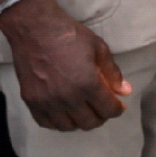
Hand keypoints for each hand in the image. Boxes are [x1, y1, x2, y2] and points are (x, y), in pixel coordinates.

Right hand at [0, 0, 131, 131]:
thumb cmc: (70, 35)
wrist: (36, 29)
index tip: (119, 106)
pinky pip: (46, 123)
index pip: (107, 109)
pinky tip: (65, 114)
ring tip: (85, 112)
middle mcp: (67, 97)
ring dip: (80, 122)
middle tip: (103, 109)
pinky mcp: (30, 101)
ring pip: (68, 126)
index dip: (116, 110)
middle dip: (101, 117)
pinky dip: (59, 122)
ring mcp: (46, 101)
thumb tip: (125, 91)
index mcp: (87, 83)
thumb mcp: (99, 48)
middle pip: (89, 122)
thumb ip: (112, 73)